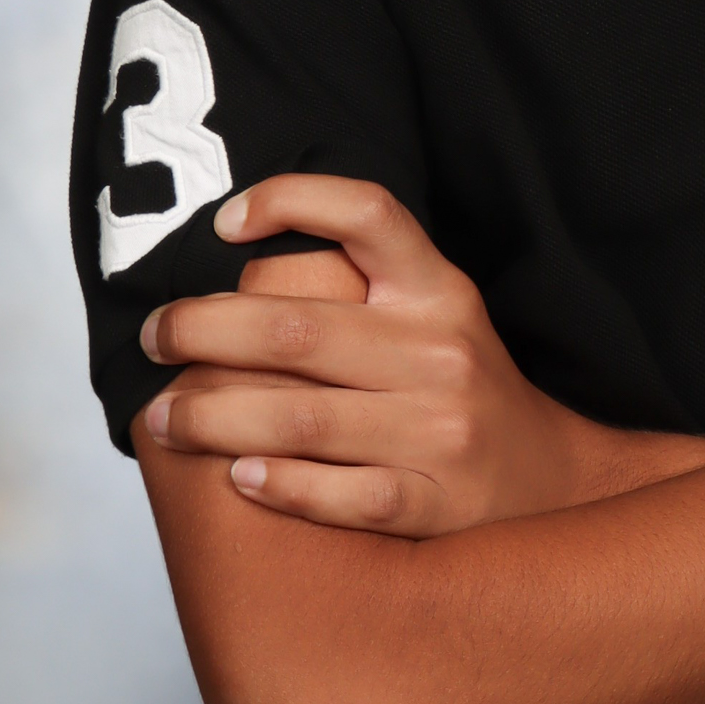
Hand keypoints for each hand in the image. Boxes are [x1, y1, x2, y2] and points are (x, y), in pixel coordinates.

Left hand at [140, 174, 625, 534]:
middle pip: (296, 330)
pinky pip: (338, 495)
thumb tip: (229, 276)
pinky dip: (279, 485)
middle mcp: (441, 352)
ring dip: (210, 418)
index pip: (368, 214)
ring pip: (299, 420)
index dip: (292, 200)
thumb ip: (357, 288)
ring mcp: (440, 432)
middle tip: (153, 337)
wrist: (551, 480)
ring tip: (163, 416)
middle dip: (200, 331)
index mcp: (438, 289)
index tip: (225, 222)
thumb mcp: (433, 313)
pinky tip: (237, 477)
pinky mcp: (434, 503)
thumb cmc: (459, 388)